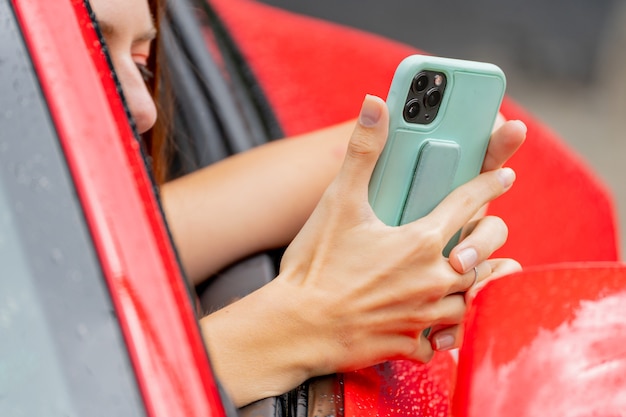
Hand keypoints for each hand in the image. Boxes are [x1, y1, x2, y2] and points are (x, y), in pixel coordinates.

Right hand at [201, 95, 517, 405]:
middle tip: (480, 234)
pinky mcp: (409, 344)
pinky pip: (440, 340)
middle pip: (482, 255)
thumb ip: (362, 152)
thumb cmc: (316, 265)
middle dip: (487, 240)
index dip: (490, 185)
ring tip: (466, 276)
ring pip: (470, 300)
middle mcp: (432, 279)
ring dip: (471, 287)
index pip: (469, 203)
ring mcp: (424, 315)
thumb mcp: (338, 202)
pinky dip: (441, 331)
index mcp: (420, 241)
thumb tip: (375, 104)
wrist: (295, 327)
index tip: (505, 176)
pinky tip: (432, 323)